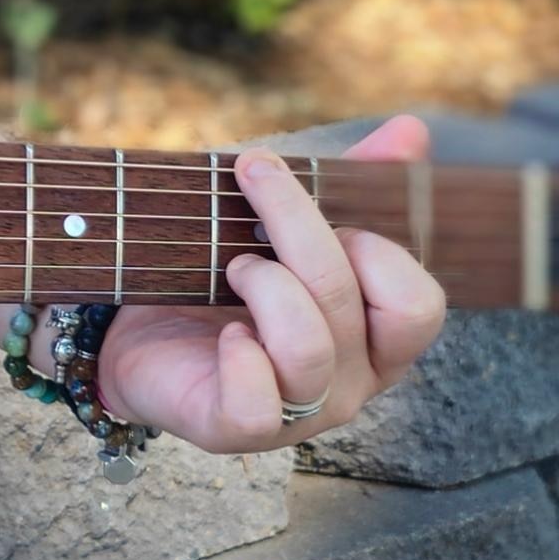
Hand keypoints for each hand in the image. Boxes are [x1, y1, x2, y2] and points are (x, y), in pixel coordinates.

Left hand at [94, 115, 449, 455]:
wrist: (138, 332)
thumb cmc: (226, 275)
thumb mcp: (287, 223)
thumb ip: (354, 183)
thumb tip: (412, 130)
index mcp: (377, 337)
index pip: (420, 305)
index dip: (379, 250)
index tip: (330, 210)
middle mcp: (351, 383)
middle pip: (348, 299)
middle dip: (295, 222)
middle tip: (252, 174)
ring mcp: (300, 414)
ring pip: (306, 346)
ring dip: (264, 284)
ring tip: (231, 264)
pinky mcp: (241, 429)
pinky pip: (258, 402)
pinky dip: (239, 357)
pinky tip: (225, 334)